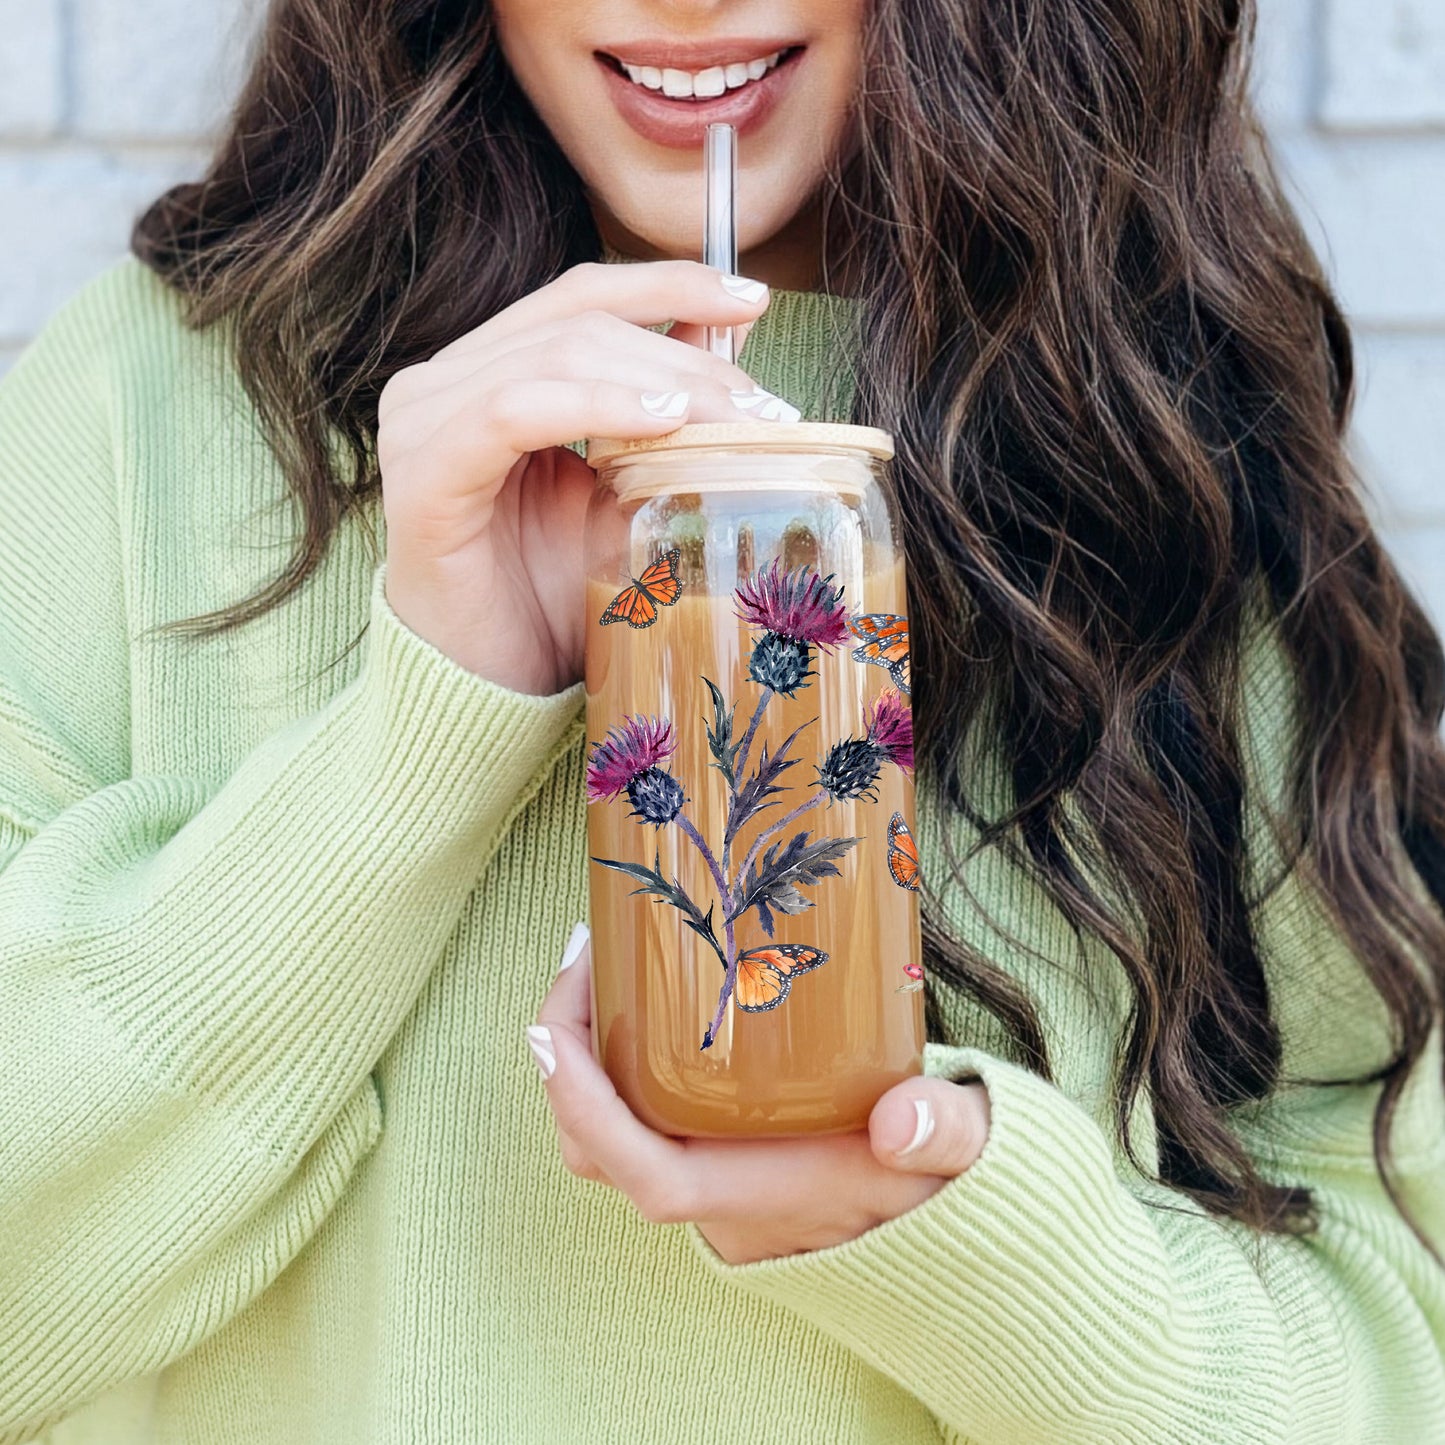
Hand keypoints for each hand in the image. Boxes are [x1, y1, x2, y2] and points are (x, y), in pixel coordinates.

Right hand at [377, 260, 780, 695]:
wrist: (486, 690)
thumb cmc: (546, 598)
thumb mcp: (619, 493)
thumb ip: (656, 418)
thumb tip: (732, 348)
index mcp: (483, 376)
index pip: (579, 297)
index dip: (667, 283)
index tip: (751, 300)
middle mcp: (441, 384)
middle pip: (576, 320)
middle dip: (682, 351)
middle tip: (761, 402)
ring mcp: (423, 424)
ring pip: (555, 355)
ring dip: (657, 379)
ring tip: (731, 417)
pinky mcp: (424, 476)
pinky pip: (512, 412)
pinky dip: (595, 406)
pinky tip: (661, 425)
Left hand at [528, 930, 991, 1265]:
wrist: (956, 1223)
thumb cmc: (949, 1185)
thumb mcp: (961, 1147)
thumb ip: (946, 1131)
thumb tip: (903, 1119)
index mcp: (763, 1197)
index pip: (645, 1173)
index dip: (583, 1107)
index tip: (551, 1028)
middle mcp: (721, 1200)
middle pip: (601, 1148)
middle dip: (567, 1058)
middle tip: (588, 954)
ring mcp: (714, 1183)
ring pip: (613, 1131)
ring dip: (589, 1053)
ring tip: (609, 960)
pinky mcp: (720, 1160)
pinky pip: (642, 1117)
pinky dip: (622, 1061)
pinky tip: (652, 994)